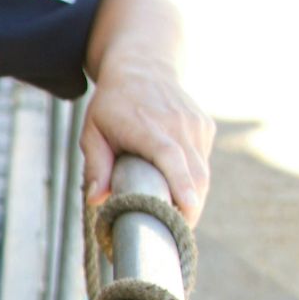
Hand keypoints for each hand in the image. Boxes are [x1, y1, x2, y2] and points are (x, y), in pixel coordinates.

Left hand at [82, 0, 213, 224]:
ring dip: (193, 195)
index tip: (188, 212)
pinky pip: (202, 159)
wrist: (143, 65)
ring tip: (176, 215)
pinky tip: (177, 181)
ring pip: (203, 171)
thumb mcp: (93, 130)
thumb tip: (97, 200)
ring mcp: (195, 124)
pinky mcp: (205, 126)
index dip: (182, 187)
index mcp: (147, 126)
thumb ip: (96, 165)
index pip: (171, 158)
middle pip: (195, 174)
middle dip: (190, 207)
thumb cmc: (112, 104)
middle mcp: (177, 124)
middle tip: (175, 234)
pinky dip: (193, 176)